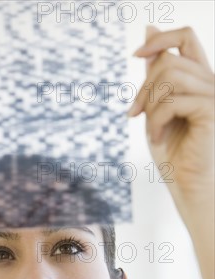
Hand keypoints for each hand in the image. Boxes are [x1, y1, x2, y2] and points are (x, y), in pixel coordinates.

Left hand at [129, 26, 213, 220]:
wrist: (186, 184)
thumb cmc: (172, 152)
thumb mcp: (156, 108)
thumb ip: (155, 74)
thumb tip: (149, 30)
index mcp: (198, 79)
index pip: (186, 37)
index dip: (160, 39)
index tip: (136, 55)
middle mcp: (209, 82)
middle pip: (169, 61)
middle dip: (144, 88)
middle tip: (134, 114)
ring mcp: (212, 96)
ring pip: (171, 78)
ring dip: (150, 105)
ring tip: (151, 129)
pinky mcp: (211, 111)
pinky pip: (173, 101)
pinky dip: (157, 120)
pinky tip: (157, 138)